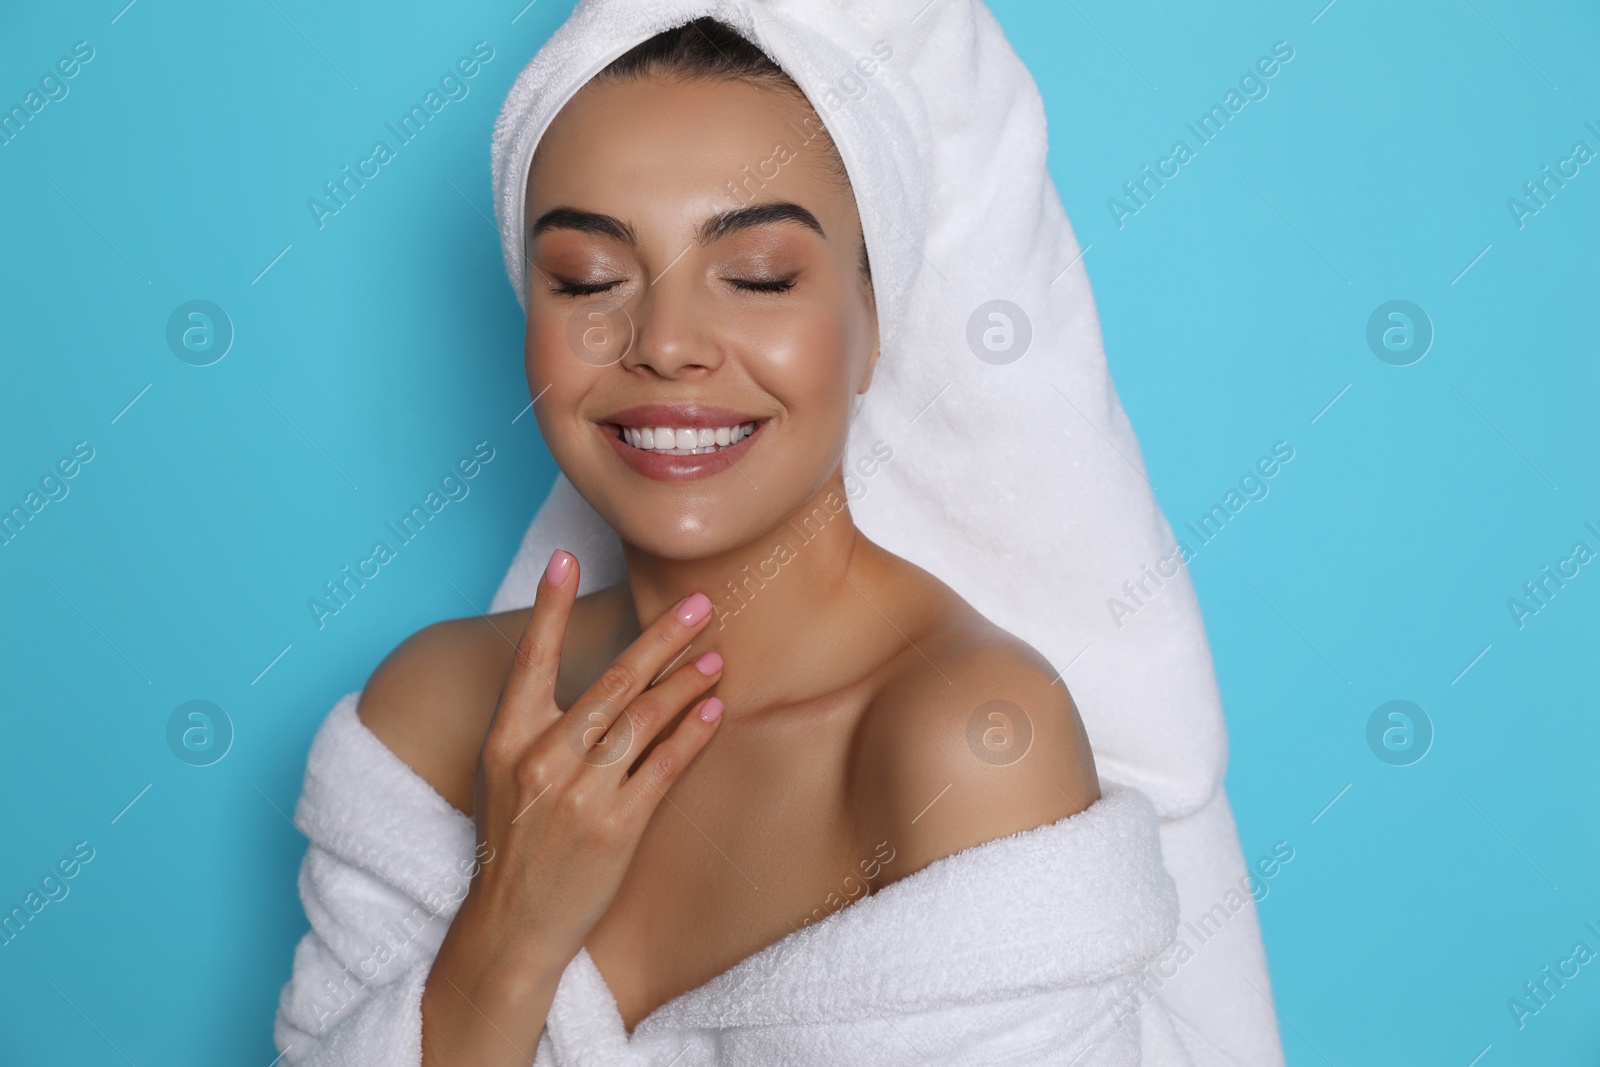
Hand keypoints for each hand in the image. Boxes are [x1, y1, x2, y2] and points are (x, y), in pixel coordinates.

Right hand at [421, 548, 723, 1064]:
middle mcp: (541, 758)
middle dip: (660, 638)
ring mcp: (578, 793)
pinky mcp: (614, 828)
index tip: (563, 559)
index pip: (532, 660)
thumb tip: (596, 681)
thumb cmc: (514, 845)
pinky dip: (689, 737)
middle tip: (698, 603)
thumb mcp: (506, 778)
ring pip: (642, 720)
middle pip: (611, 682)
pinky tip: (712, 713)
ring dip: (685, 684)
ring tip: (717, 657)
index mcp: (506, 740)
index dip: (550, 608)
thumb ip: (540, 727)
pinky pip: (661, 769)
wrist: (511, 927)